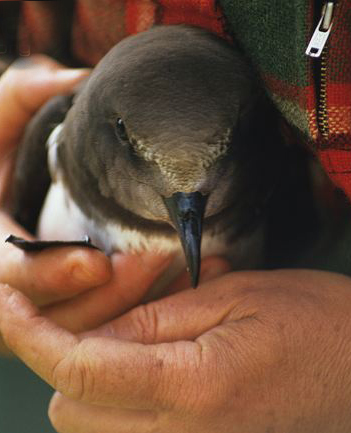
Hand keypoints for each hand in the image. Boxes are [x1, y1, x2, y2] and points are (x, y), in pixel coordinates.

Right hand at [0, 56, 227, 355]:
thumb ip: (22, 94)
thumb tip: (77, 77)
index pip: (9, 276)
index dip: (49, 276)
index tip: (97, 264)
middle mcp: (11, 289)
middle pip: (58, 314)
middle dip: (108, 296)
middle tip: (157, 262)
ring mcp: (42, 305)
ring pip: (87, 326)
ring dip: (131, 305)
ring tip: (175, 268)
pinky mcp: (71, 306)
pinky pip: (107, 319)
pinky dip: (140, 307)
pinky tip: (174, 281)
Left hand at [1, 269, 350, 432]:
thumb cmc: (310, 320)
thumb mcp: (233, 295)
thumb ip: (157, 317)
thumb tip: (98, 332)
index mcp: (193, 388)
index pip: (79, 369)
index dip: (30, 334)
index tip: (4, 300)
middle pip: (72, 409)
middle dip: (67, 358)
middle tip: (109, 311)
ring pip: (93, 427)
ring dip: (92, 378)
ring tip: (142, 331)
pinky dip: (119, 398)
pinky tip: (156, 358)